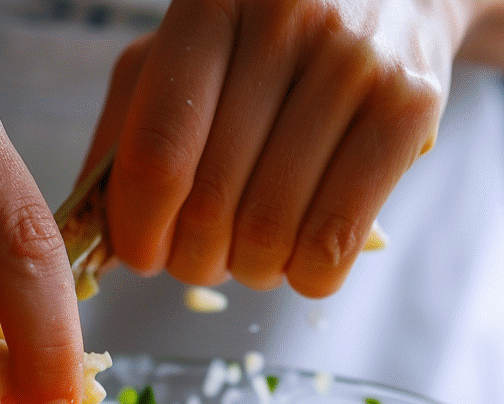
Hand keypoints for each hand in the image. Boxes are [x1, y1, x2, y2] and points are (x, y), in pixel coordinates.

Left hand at [82, 0, 469, 297]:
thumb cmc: (270, 39)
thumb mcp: (184, 56)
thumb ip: (127, 133)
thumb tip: (93, 237)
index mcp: (209, 8)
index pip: (156, 154)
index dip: (139, 231)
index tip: (142, 254)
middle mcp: (285, 24)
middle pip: (211, 207)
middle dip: (193, 260)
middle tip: (203, 252)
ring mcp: (355, 65)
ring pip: (269, 236)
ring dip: (249, 270)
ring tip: (253, 246)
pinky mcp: (410, 109)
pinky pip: (333, 246)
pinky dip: (304, 276)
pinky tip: (300, 253)